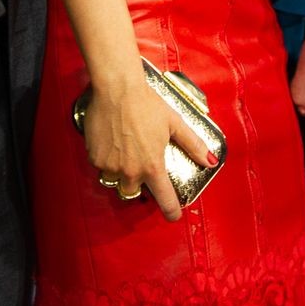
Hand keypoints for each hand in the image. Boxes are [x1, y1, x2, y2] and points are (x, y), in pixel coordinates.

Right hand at [83, 78, 215, 221]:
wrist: (116, 90)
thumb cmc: (147, 104)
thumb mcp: (175, 123)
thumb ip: (193, 144)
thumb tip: (209, 160)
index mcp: (153, 166)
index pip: (165, 199)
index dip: (171, 211)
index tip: (173, 215)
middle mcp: (131, 171)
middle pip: (133, 192)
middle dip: (137, 184)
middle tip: (139, 166)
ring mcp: (110, 166)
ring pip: (114, 180)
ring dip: (119, 173)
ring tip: (123, 152)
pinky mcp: (94, 158)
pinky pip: (100, 167)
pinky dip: (105, 160)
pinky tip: (111, 143)